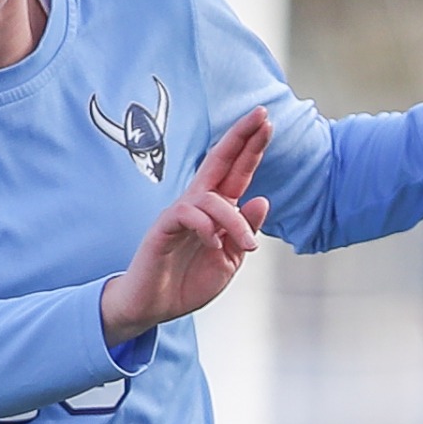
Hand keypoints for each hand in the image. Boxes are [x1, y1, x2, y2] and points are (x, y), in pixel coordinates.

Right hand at [100, 106, 274, 341]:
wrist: (154, 308)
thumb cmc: (187, 283)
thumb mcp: (229, 261)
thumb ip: (244, 232)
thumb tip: (261, 200)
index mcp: (217, 211)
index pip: (236, 172)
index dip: (251, 148)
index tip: (268, 123)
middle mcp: (199, 205)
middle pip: (219, 161)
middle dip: (241, 137)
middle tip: (262, 115)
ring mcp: (180, 214)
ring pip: (212, 197)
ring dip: (235, 221)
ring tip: (247, 246)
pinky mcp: (163, 226)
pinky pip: (188, 214)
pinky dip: (207, 228)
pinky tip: (213, 246)